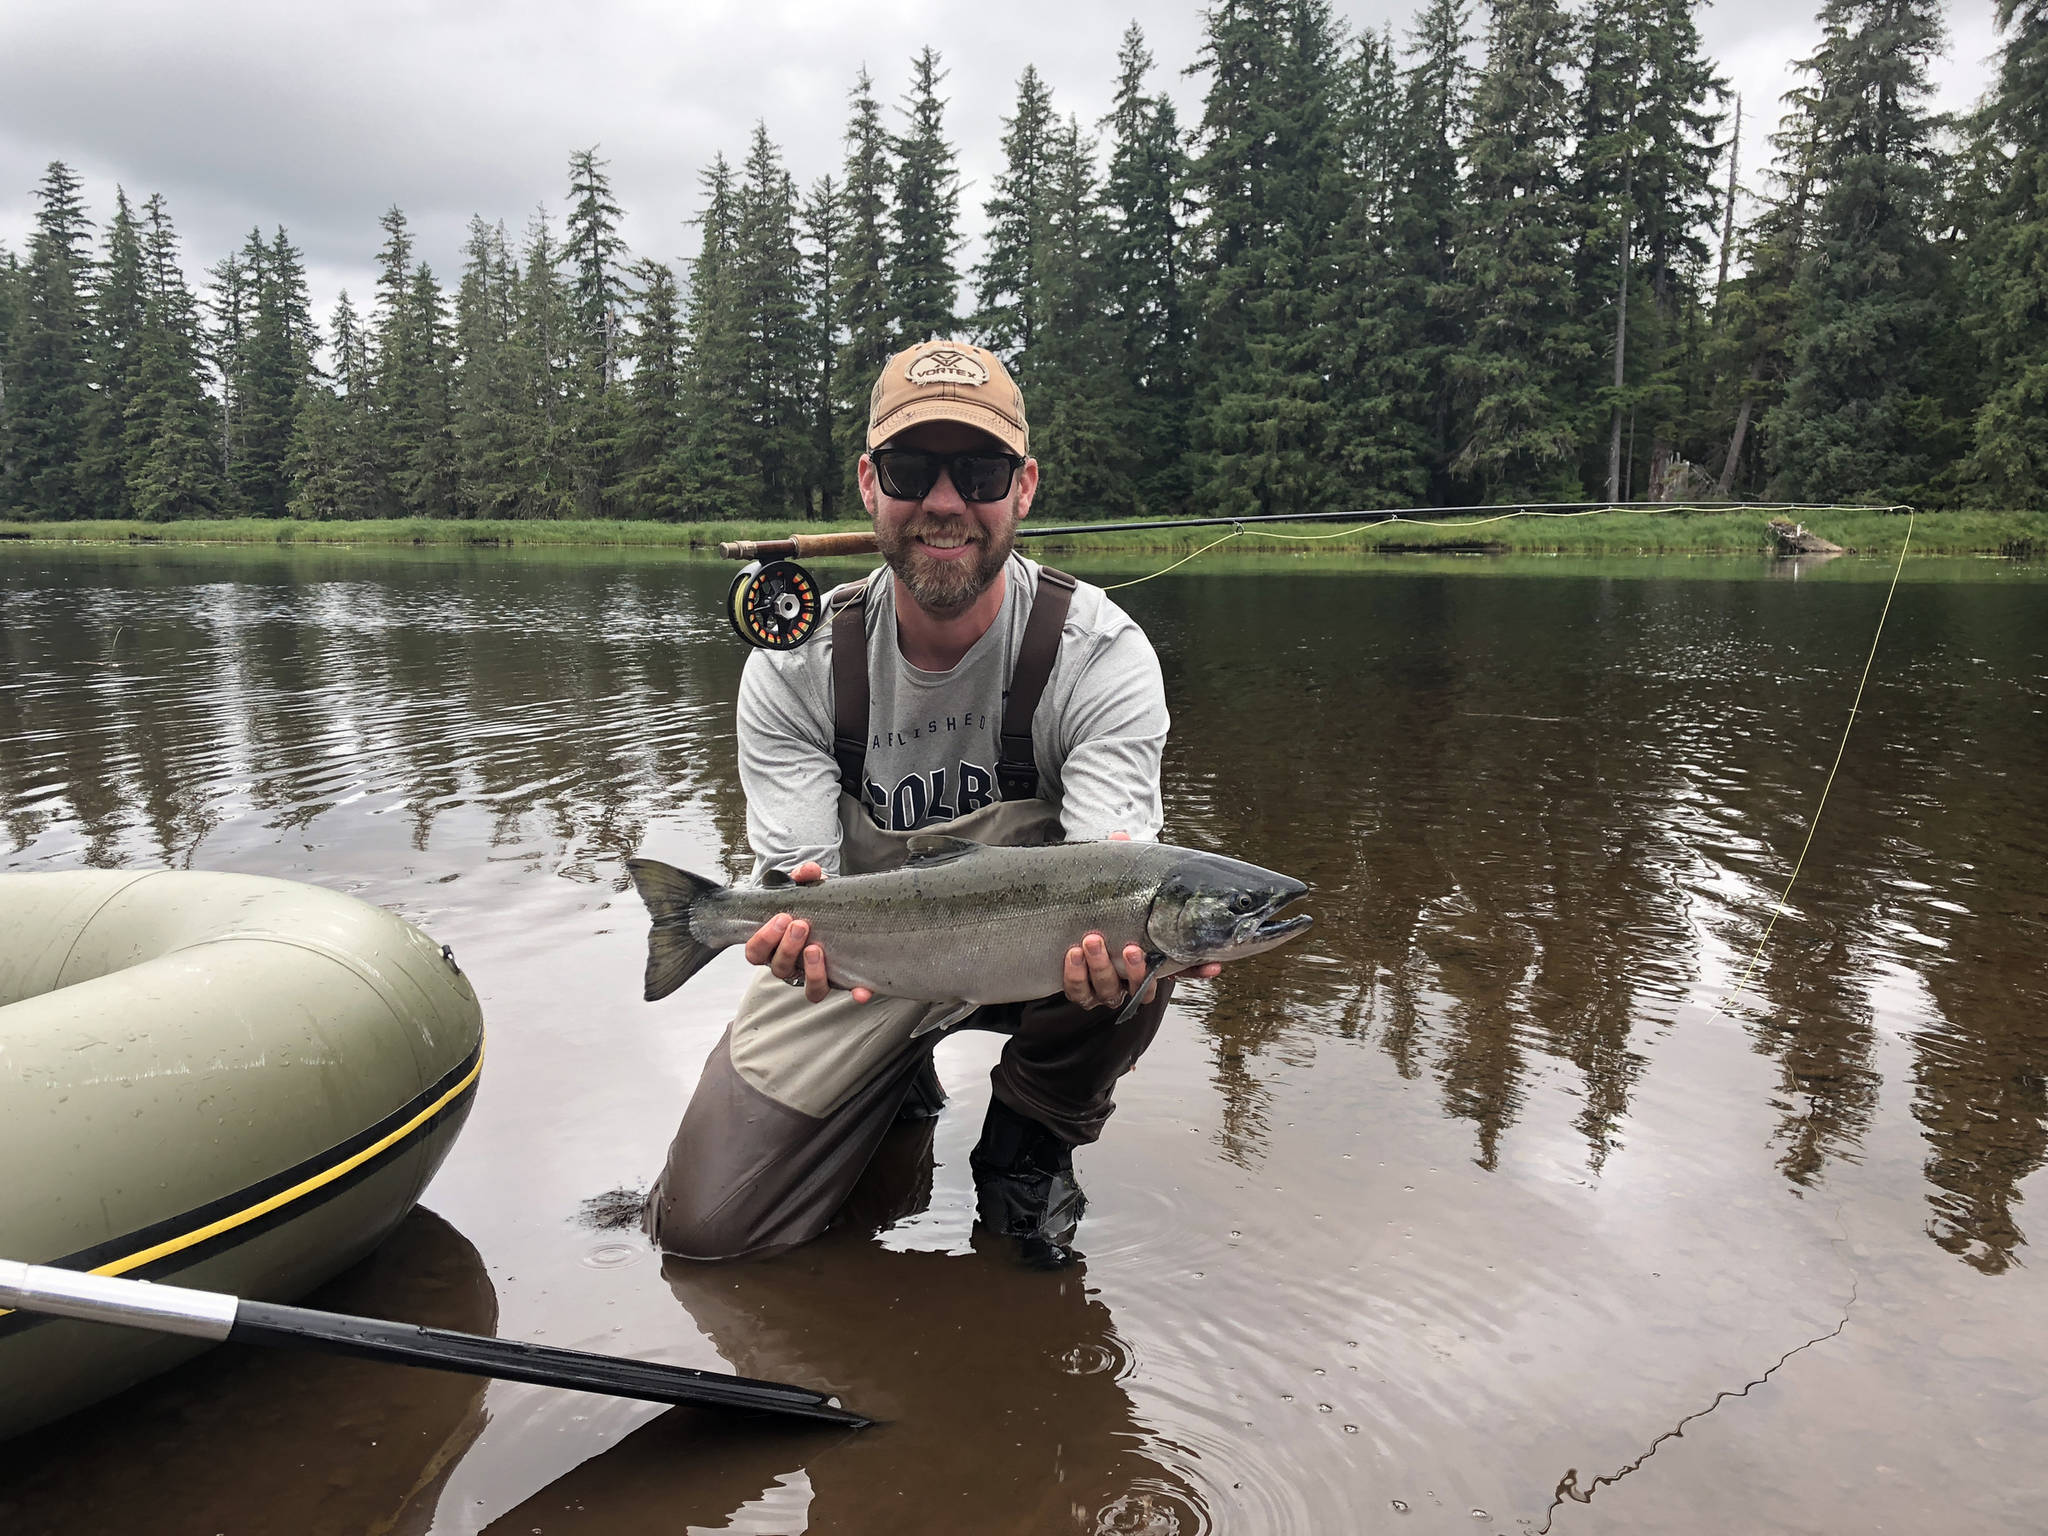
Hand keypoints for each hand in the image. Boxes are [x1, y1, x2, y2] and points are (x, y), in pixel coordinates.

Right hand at [743, 862, 872, 1004]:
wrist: (839, 914)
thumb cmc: (813, 906)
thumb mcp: (808, 889)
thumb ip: (805, 878)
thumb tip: (809, 871)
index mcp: (774, 945)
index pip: (755, 952)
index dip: (764, 939)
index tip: (782, 917)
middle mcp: (791, 965)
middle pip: (779, 968)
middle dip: (787, 947)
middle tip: (800, 925)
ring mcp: (813, 977)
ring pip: (808, 988)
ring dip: (811, 969)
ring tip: (817, 948)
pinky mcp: (839, 982)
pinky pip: (845, 992)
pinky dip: (854, 993)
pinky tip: (861, 991)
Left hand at [1063, 833, 1221, 1010]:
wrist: (1059, 920)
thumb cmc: (1096, 903)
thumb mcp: (1111, 884)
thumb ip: (1122, 865)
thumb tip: (1120, 837)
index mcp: (1148, 955)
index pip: (1181, 967)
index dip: (1197, 969)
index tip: (1212, 964)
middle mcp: (1130, 976)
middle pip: (1142, 987)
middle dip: (1136, 970)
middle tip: (1131, 947)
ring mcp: (1105, 987)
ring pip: (1111, 991)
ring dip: (1103, 968)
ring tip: (1092, 940)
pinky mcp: (1080, 991)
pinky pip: (1080, 992)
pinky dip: (1076, 975)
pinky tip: (1072, 954)